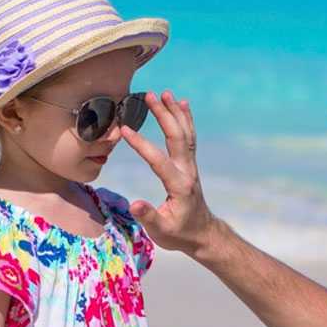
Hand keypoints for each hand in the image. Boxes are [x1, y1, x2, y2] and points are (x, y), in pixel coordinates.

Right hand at [121, 91, 217, 256]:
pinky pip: (189, 138)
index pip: (158, 161)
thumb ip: (148, 217)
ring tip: (165, 93)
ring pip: (185, 134)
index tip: (124, 129)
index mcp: (179, 186)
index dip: (141, 145)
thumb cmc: (179, 234)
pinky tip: (181, 104)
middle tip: (150, 95)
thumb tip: (134, 204)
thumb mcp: (161, 231)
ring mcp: (190, 167)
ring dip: (176, 112)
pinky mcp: (190, 165)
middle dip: (164, 116)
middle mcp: (187, 172)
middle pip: (177, 138)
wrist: (202, 234)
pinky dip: (186, 119)